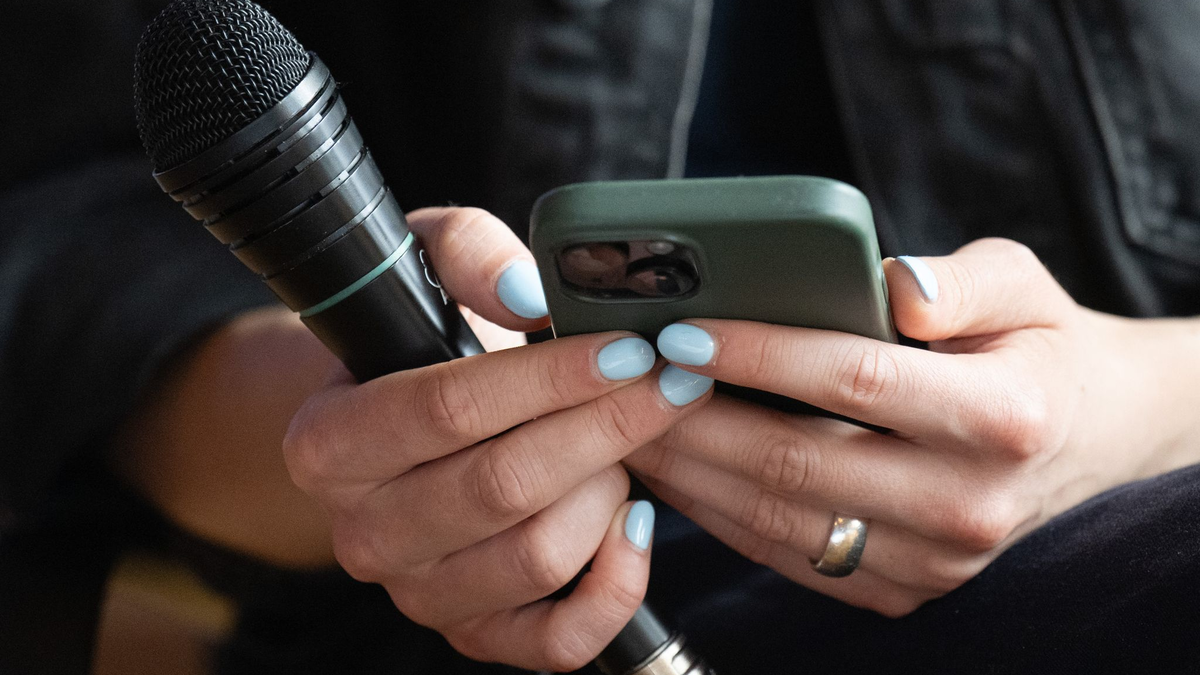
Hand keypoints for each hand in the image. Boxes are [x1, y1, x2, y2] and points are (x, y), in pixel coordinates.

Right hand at [283, 207, 713, 670]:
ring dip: (606, 490)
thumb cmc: (428, 341)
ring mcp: (418, 593)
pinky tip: (637, 522)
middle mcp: (363, 532)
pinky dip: (617, 585)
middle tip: (670, 382)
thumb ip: (469, 254)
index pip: (448, 408)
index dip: (549, 378)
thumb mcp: (430, 266)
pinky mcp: (475, 634)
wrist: (405, 428)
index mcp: (330, 442)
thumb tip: (526, 295)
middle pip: (501, 486)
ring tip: (627, 440)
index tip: (627, 348)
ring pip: (537, 557)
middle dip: (605, 428)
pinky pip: (558, 639)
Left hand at [626, 238, 1199, 616]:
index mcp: (1005, 417)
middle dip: (693, 419)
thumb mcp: (1023, 283)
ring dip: (689, 472)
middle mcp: (970, 504)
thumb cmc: (1034, 345)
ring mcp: (933, 562)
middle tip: (624, 380)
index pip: (854, 380)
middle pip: (798, 461)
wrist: (1083, 438)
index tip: (680, 331)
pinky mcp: (899, 590)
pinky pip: (785, 553)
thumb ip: (961, 278)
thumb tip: (893, 285)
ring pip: (778, 518)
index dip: (758, 354)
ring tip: (625, 424)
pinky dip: (717, 513)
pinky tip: (673, 469)